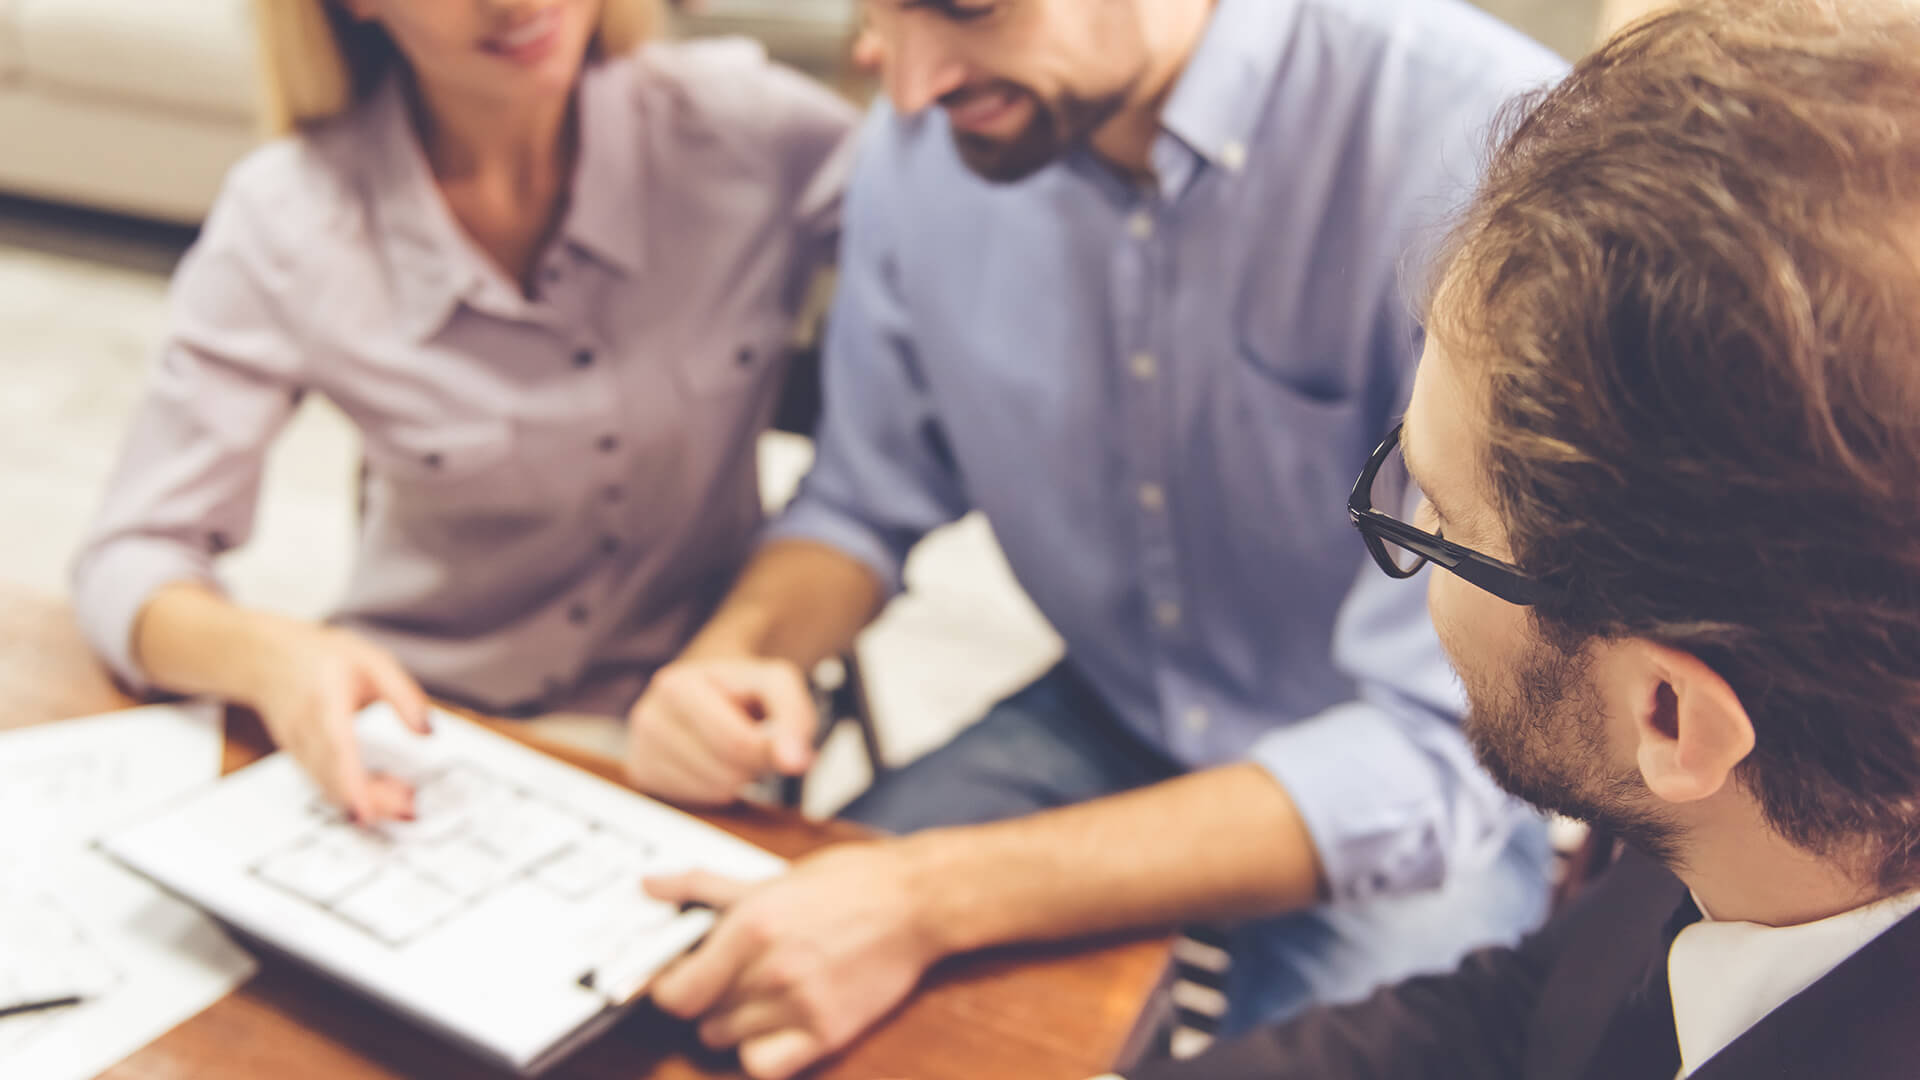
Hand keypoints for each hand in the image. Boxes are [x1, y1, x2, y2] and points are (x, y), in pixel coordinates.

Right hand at [251, 622, 430, 824]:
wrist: (265, 657)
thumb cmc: (321, 657)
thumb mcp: (373, 661)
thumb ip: (403, 695)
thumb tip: (427, 731)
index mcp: (324, 700)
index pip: (336, 747)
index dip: (350, 782)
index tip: (367, 811)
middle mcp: (305, 729)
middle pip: (333, 775)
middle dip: (370, 800)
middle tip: (409, 808)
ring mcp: (297, 747)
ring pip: (327, 785)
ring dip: (365, 801)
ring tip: (403, 802)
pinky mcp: (298, 757)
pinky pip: (323, 782)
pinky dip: (351, 793)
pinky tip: (380, 792)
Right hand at [624, 657, 817, 805]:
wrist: (708, 687)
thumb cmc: (742, 687)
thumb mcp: (776, 683)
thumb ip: (793, 717)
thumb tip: (794, 761)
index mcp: (677, 686)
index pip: (734, 743)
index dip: (769, 753)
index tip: (789, 751)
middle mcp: (648, 717)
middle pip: (724, 771)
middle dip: (754, 764)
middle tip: (757, 742)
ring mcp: (640, 750)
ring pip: (713, 791)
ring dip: (737, 777)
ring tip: (734, 749)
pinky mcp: (644, 776)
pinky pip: (697, 803)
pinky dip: (716, 788)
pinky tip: (714, 763)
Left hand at [646, 843, 944, 1079]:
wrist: (916, 901)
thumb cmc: (848, 883)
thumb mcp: (770, 879)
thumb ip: (704, 888)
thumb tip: (651, 887)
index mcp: (751, 926)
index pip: (675, 991)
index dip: (669, 987)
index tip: (679, 977)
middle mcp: (770, 969)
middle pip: (700, 1016)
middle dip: (707, 996)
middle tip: (730, 976)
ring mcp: (799, 1005)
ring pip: (726, 1040)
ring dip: (734, 1021)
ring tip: (760, 994)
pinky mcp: (827, 1033)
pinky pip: (764, 1066)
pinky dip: (761, 1052)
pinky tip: (775, 1026)